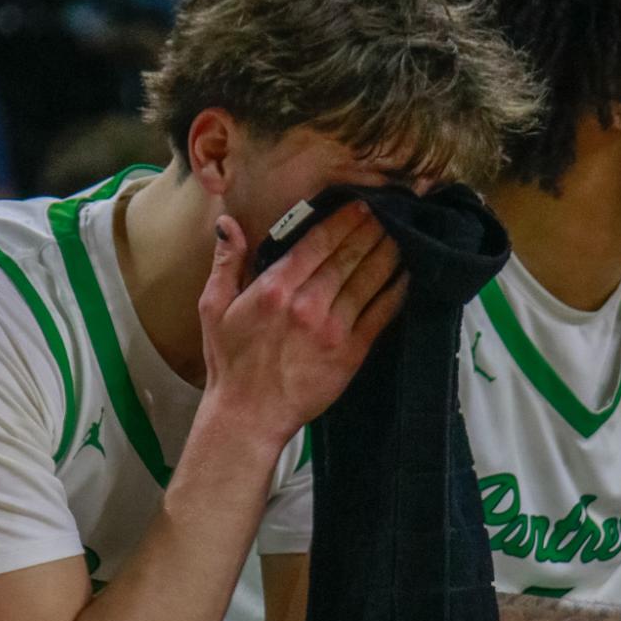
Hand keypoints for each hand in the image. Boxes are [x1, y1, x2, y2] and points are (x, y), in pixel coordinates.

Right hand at [198, 201, 405, 448]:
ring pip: (369, 279)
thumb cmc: (230, 363)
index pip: (318, 242)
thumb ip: (226, 263)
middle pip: (349, 255)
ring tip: (402, 235)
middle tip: (389, 212)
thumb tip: (228, 223)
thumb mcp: (213, 308)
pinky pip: (381, 314)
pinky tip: (407, 275)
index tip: (360, 204)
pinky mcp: (351, 353)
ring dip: (388, 253)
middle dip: (372, 229)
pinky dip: (396, 291)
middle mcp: (307, 303)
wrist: (249, 416)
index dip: (344, 220)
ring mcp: (333, 328)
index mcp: (275, 288)